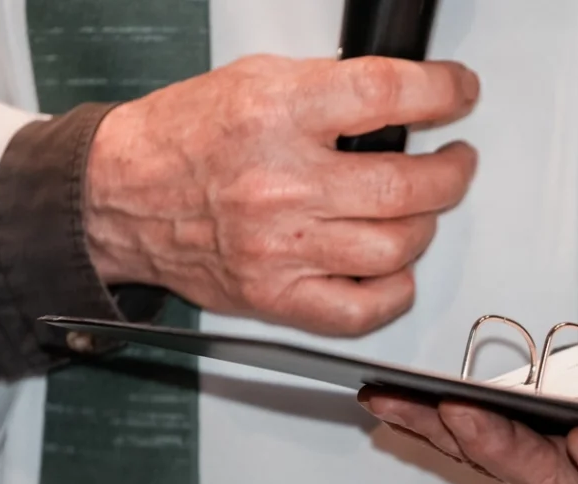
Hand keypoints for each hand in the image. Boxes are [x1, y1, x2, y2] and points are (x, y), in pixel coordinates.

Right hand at [84, 55, 480, 335]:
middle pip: (408, 185)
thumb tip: (403, 101)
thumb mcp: (254, 81)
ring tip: (421, 210)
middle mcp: (282, 183)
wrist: (118, 196)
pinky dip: (396, 291)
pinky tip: (395, 268)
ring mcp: (281, 247)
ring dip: (425, 227)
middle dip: (451, 172)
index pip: (386, 96)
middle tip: (455, 162)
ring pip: (397, 246)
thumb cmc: (183, 139)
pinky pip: (363, 308)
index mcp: (276, 114)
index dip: (442, 92)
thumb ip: (329, 91)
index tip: (459, 94)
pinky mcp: (276, 295)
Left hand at [358, 370, 577, 483]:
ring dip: (449, 439)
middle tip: (461, 417)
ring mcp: (567, 481)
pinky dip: (431, 431)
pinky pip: (477, 450)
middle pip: (557, 479)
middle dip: (508, 450)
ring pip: (504, 466)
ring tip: (395, 404)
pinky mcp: (530, 461)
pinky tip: (386, 406)